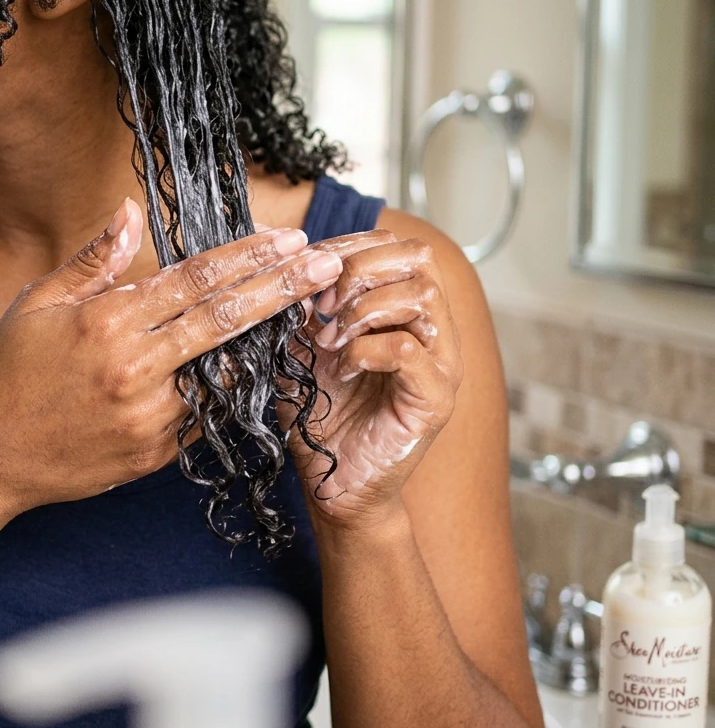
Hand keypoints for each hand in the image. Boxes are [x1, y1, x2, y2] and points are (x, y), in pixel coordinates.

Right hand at [0, 198, 343, 521]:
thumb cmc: (5, 375)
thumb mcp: (37, 305)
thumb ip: (92, 260)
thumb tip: (131, 211)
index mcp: (106, 321)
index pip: (195, 279)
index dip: (248, 257)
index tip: (289, 239)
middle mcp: (135, 368)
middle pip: (226, 320)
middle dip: (284, 288)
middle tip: (328, 264)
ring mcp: (149, 416)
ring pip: (225, 371)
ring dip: (265, 340)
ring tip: (304, 311)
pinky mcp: (154, 454)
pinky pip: (202, 414)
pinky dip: (225, 387)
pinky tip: (247, 365)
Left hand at [271, 228, 463, 530]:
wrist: (331, 482)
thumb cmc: (318, 412)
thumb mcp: (299, 344)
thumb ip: (300, 304)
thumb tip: (286, 261)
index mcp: (406, 310)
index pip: (399, 246)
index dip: (351, 245)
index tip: (308, 267)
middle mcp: (433, 331)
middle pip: (419, 259)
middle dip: (358, 270)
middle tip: (320, 304)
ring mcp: (441, 364)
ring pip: (421, 297)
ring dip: (362, 309)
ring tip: (330, 339)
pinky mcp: (435, 400)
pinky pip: (409, 351)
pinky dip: (367, 350)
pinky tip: (343, 368)